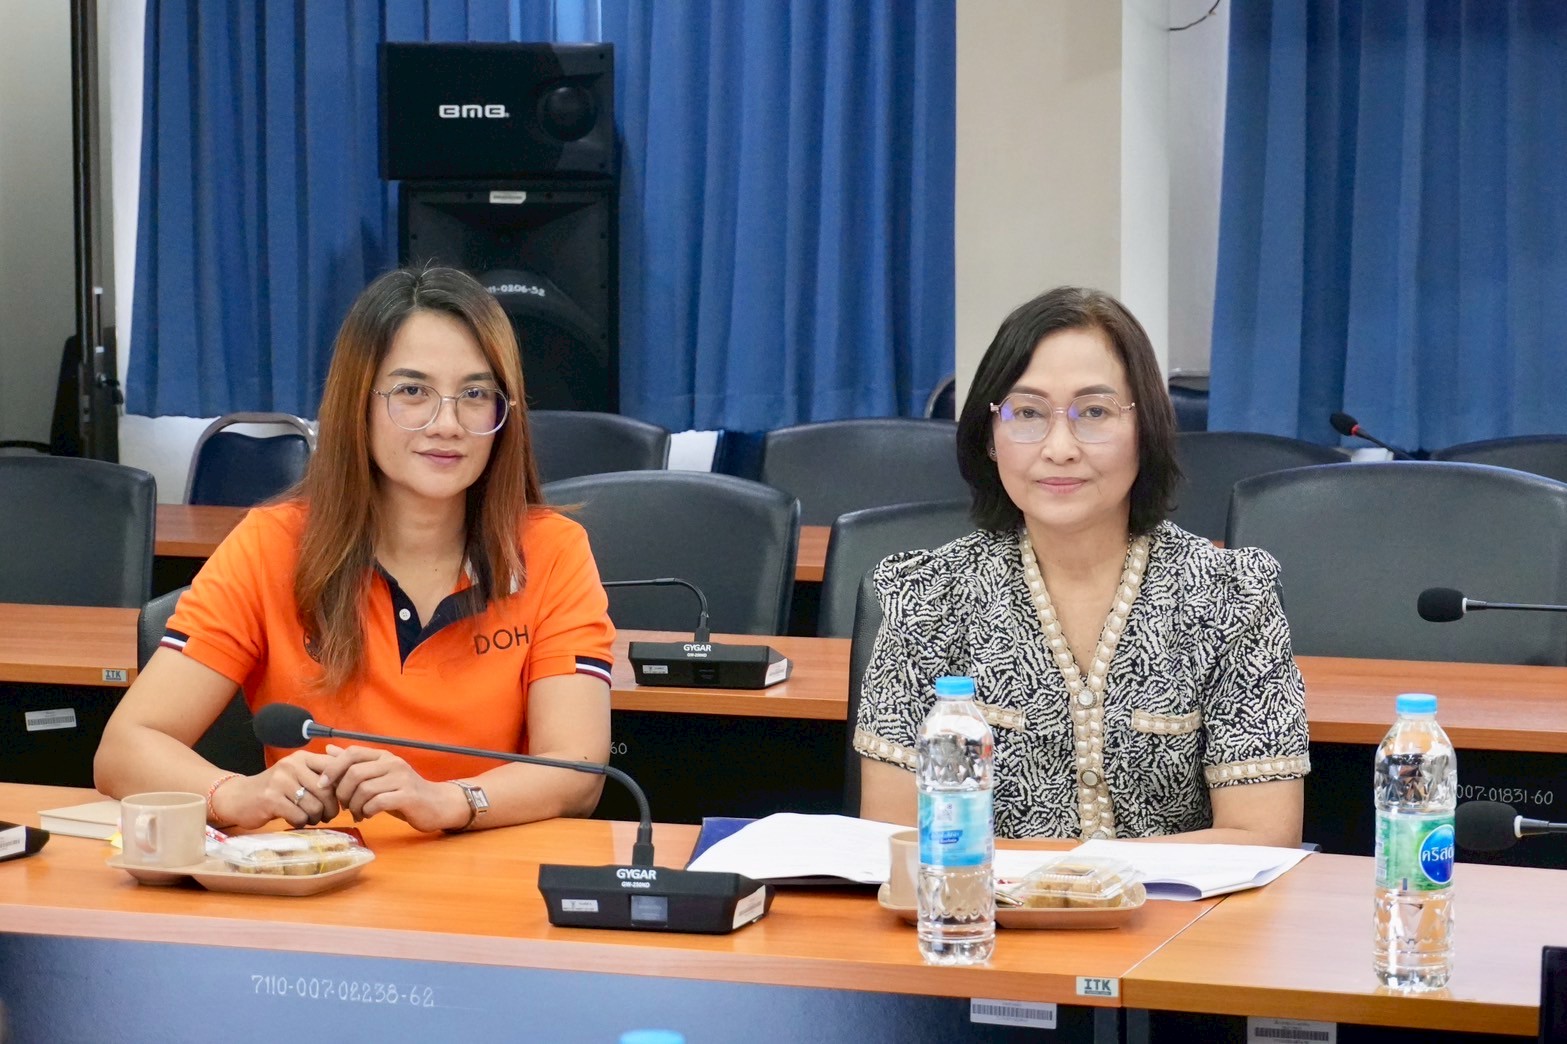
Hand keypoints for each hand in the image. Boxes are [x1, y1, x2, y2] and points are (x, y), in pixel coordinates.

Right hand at [210, 752, 340, 829]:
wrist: (238, 797)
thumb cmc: (275, 788)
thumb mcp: (297, 774)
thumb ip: (321, 774)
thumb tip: (351, 781)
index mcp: (302, 757)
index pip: (334, 768)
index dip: (342, 787)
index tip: (341, 799)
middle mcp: (292, 766)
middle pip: (327, 791)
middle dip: (331, 808)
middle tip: (327, 815)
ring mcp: (280, 782)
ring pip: (314, 806)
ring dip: (316, 818)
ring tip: (310, 818)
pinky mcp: (271, 800)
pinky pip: (299, 816)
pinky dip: (301, 823)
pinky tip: (295, 820)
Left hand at [324, 744, 469, 832]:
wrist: (437, 804)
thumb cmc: (403, 791)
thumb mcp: (378, 775)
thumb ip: (354, 763)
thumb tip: (329, 749)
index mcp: (384, 756)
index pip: (352, 753)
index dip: (333, 768)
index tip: (323, 785)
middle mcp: (393, 763)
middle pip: (355, 773)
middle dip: (343, 792)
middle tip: (344, 805)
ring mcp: (402, 778)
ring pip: (364, 789)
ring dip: (354, 805)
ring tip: (357, 812)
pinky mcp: (408, 796)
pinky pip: (377, 802)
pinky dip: (367, 811)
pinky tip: (368, 815)